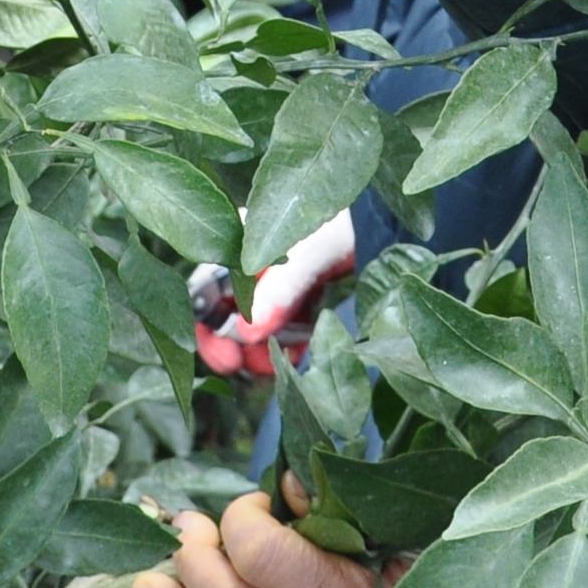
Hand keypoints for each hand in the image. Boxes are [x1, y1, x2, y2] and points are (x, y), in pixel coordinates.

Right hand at [189, 208, 356, 377]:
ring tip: (278, 363)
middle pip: (224, 314)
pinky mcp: (298, 298)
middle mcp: (250, 265)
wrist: (381, 221)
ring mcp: (275, 284)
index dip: (207, 326)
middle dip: (231, 345)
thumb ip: (279, 290)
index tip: (226, 355)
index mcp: (238, 244)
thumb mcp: (306, 254)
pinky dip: (288, 347)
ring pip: (254, 329)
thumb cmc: (340, 224)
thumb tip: (248, 332)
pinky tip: (299, 355)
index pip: (205, 290)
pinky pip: (284, 331)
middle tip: (244, 366)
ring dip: (260, 351)